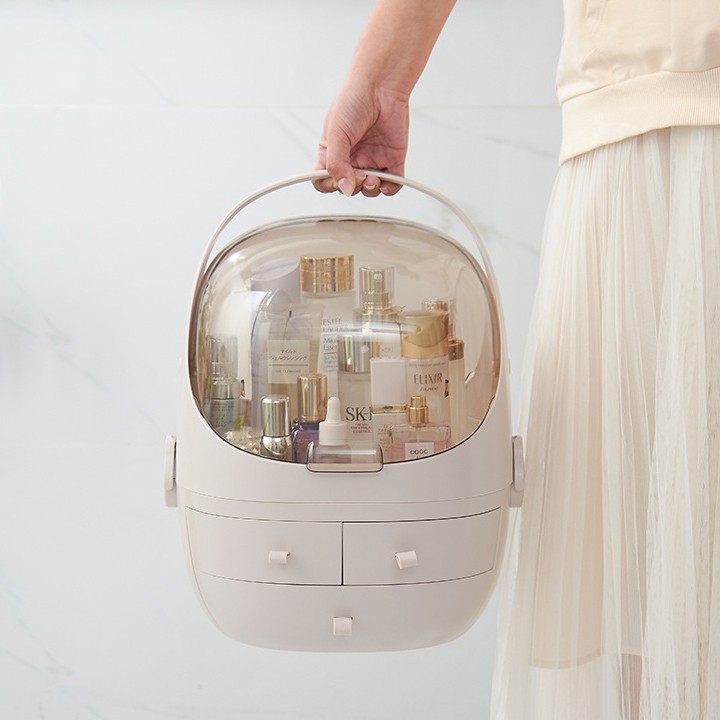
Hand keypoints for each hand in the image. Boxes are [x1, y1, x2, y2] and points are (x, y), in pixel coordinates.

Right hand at [314, 79, 408, 196]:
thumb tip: (345, 189)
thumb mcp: (336, 134)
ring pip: (369, 190)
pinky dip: (390, 189)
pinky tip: (385, 181)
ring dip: (370, 190)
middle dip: (353, 187)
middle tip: (359, 174)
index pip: (324, 180)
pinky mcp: (391, 161)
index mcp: (332, 153)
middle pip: (348, 188)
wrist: (381, 85)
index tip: (335, 180)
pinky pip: (391, 185)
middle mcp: (351, 159)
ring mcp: (371, 161)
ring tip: (372, 177)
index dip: (329, 185)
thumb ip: (336, 164)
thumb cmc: (353, 101)